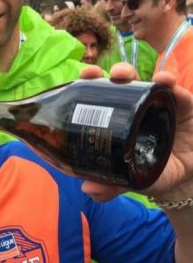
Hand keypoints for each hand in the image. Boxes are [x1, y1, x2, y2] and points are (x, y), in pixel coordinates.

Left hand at [79, 63, 192, 201]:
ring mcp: (161, 105)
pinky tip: (164, 80)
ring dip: (134, 74)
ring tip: (124, 75)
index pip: (104, 100)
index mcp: (120, 122)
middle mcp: (138, 109)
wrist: (187, 179)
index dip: (91, 87)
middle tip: (97, 74)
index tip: (81, 78)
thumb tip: (88, 187)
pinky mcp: (184, 106)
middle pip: (123, 84)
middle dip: (109, 74)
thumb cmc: (153, 173)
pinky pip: (178, 92)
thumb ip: (110, 186)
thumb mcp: (131, 181)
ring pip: (146, 83)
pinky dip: (170, 83)